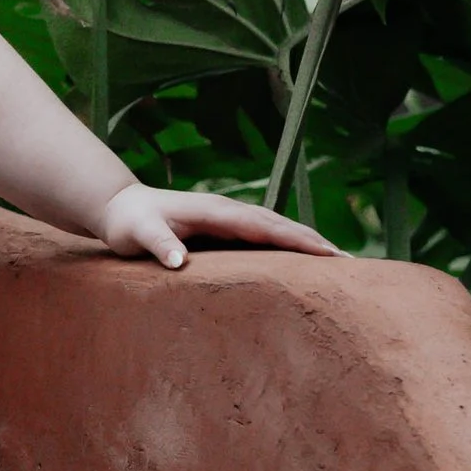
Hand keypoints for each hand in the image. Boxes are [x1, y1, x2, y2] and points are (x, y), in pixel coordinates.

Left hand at [98, 183, 339, 269]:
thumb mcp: (137, 235)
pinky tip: (305, 262)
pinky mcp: (227, 230)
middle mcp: (229, 211)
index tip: (327, 254)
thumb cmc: (128, 224)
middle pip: (282, 226)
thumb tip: (179, 261)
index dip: (297, 240)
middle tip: (351, 263)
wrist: (119, 208)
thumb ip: (157, 244)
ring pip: (278, 230)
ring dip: (308, 243)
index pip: (265, 227)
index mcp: (216, 212)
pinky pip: (266, 237)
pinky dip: (290, 246)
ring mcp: (230, 219)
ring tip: (340, 263)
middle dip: (315, 242)